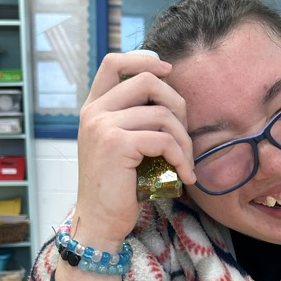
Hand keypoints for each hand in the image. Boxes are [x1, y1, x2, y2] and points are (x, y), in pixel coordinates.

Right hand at [73, 51, 195, 249]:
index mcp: (93, 108)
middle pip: (146, 80)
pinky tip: (184, 175)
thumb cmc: (117, 188)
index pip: (113, 62)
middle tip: (185, 134)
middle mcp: (94, 112)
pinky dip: (181, 157)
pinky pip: (164, 139)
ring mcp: (103, 126)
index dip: (144, 59)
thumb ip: (133, 120)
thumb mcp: (121, 146)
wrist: (100, 222)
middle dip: (177, 103)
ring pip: (162, 114)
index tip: (169, 70)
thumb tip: (170, 100)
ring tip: (186, 162)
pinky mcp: (117, 144)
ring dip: (184, 140)